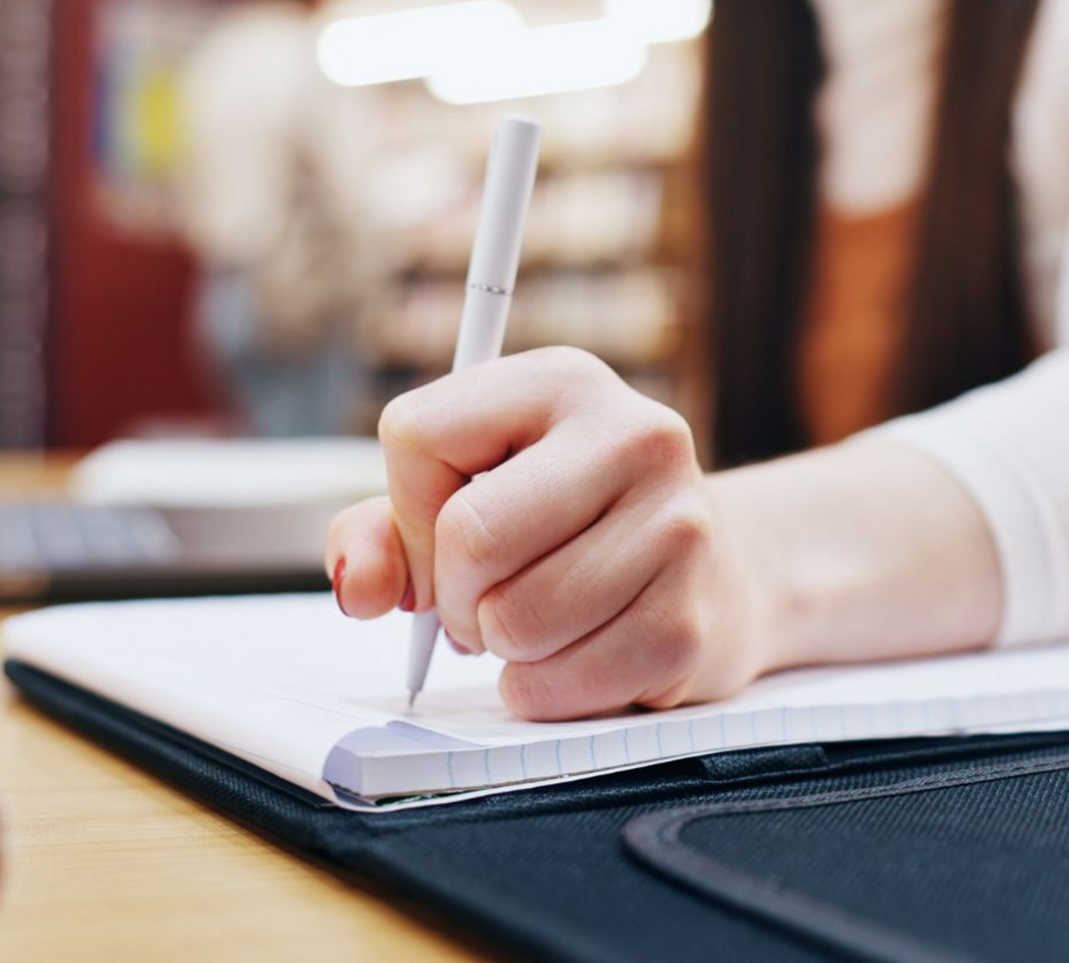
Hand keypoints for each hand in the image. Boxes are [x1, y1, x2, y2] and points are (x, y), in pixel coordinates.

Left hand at [325, 347, 769, 719]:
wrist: (710, 576)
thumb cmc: (560, 530)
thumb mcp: (462, 498)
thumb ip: (381, 533)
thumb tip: (359, 587)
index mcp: (562, 380)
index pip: (418, 436)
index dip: (407, 507)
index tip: (443, 529)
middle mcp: (634, 435)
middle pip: (471, 536)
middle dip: (452, 589)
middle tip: (485, 594)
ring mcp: (677, 528)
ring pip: (513, 619)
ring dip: (498, 644)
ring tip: (534, 619)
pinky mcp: (690, 623)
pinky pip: (557, 683)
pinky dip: (539, 689)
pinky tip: (572, 653)